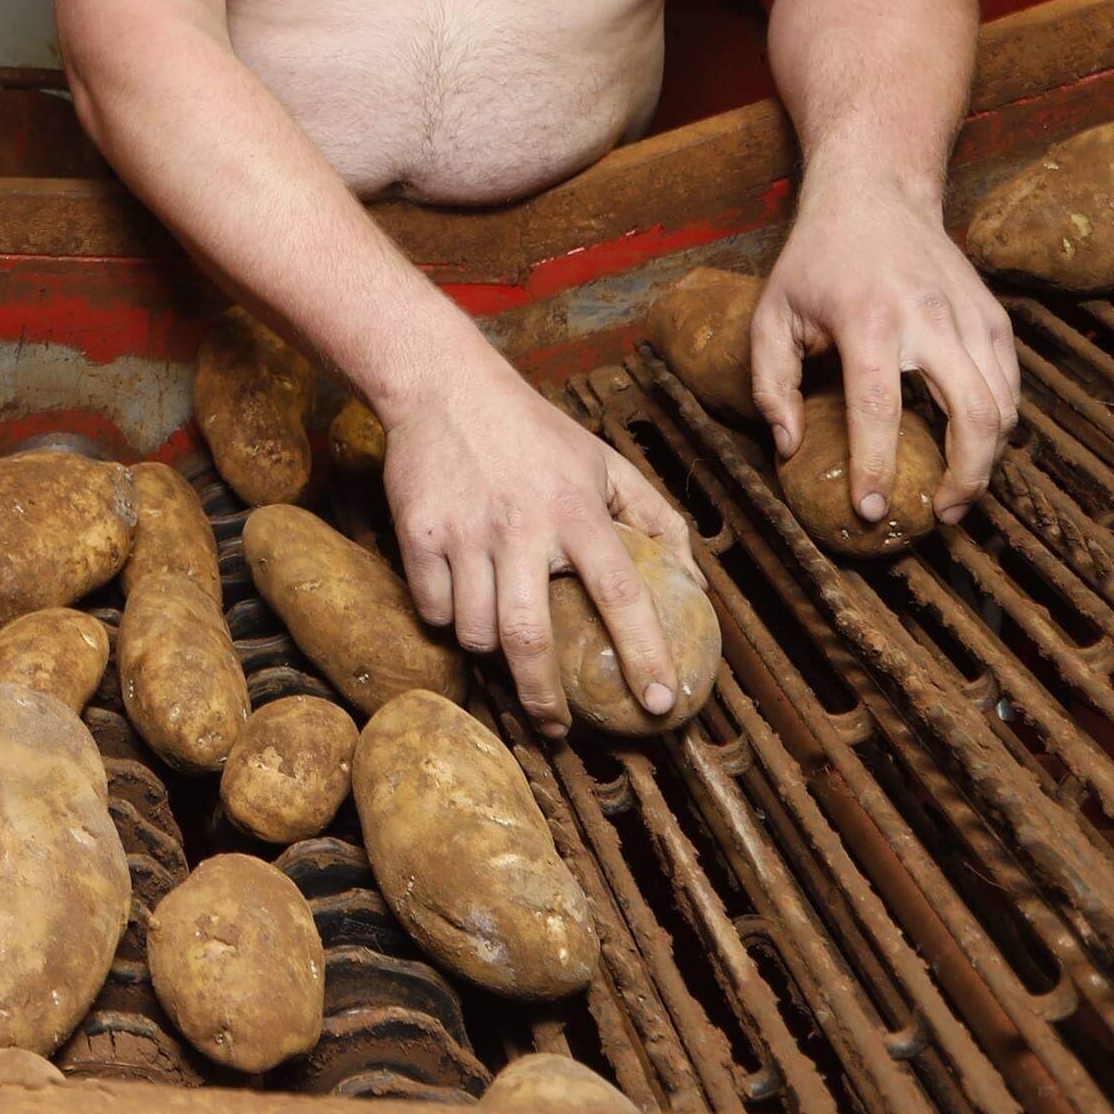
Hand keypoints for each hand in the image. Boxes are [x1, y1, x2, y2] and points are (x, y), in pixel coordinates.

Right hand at [381, 376, 693, 738]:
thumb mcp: (605, 463)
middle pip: (528, 638)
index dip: (645, 652)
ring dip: (490, 653)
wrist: (443, 385)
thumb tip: (697, 587)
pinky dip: (448, 619)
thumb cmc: (533, 431)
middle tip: (558, 729)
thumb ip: (657, 521)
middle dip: (543, 698)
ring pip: (475, 632)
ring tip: (503, 644)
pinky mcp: (417, 533)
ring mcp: (464, 531)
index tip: (659, 702)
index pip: (621, 592)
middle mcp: (521, 524)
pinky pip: (433, 609)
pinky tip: (460, 601)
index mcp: (576, 509)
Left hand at [753, 167, 1019, 525]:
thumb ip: (771, 384)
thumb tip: (789, 447)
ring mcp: (972, 317)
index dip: (876, 467)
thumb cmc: (817, 258)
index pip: (878, 409)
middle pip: (973, 415)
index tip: (871, 510)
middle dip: (965, 479)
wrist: (876, 192)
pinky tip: (973, 446)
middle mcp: (930, 318)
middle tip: (939, 515)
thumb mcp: (771, 313)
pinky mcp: (995, 317)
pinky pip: (1010, 386)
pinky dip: (999, 425)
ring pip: (1003, 406)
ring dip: (986, 460)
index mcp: (869, 320)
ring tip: (957, 493)